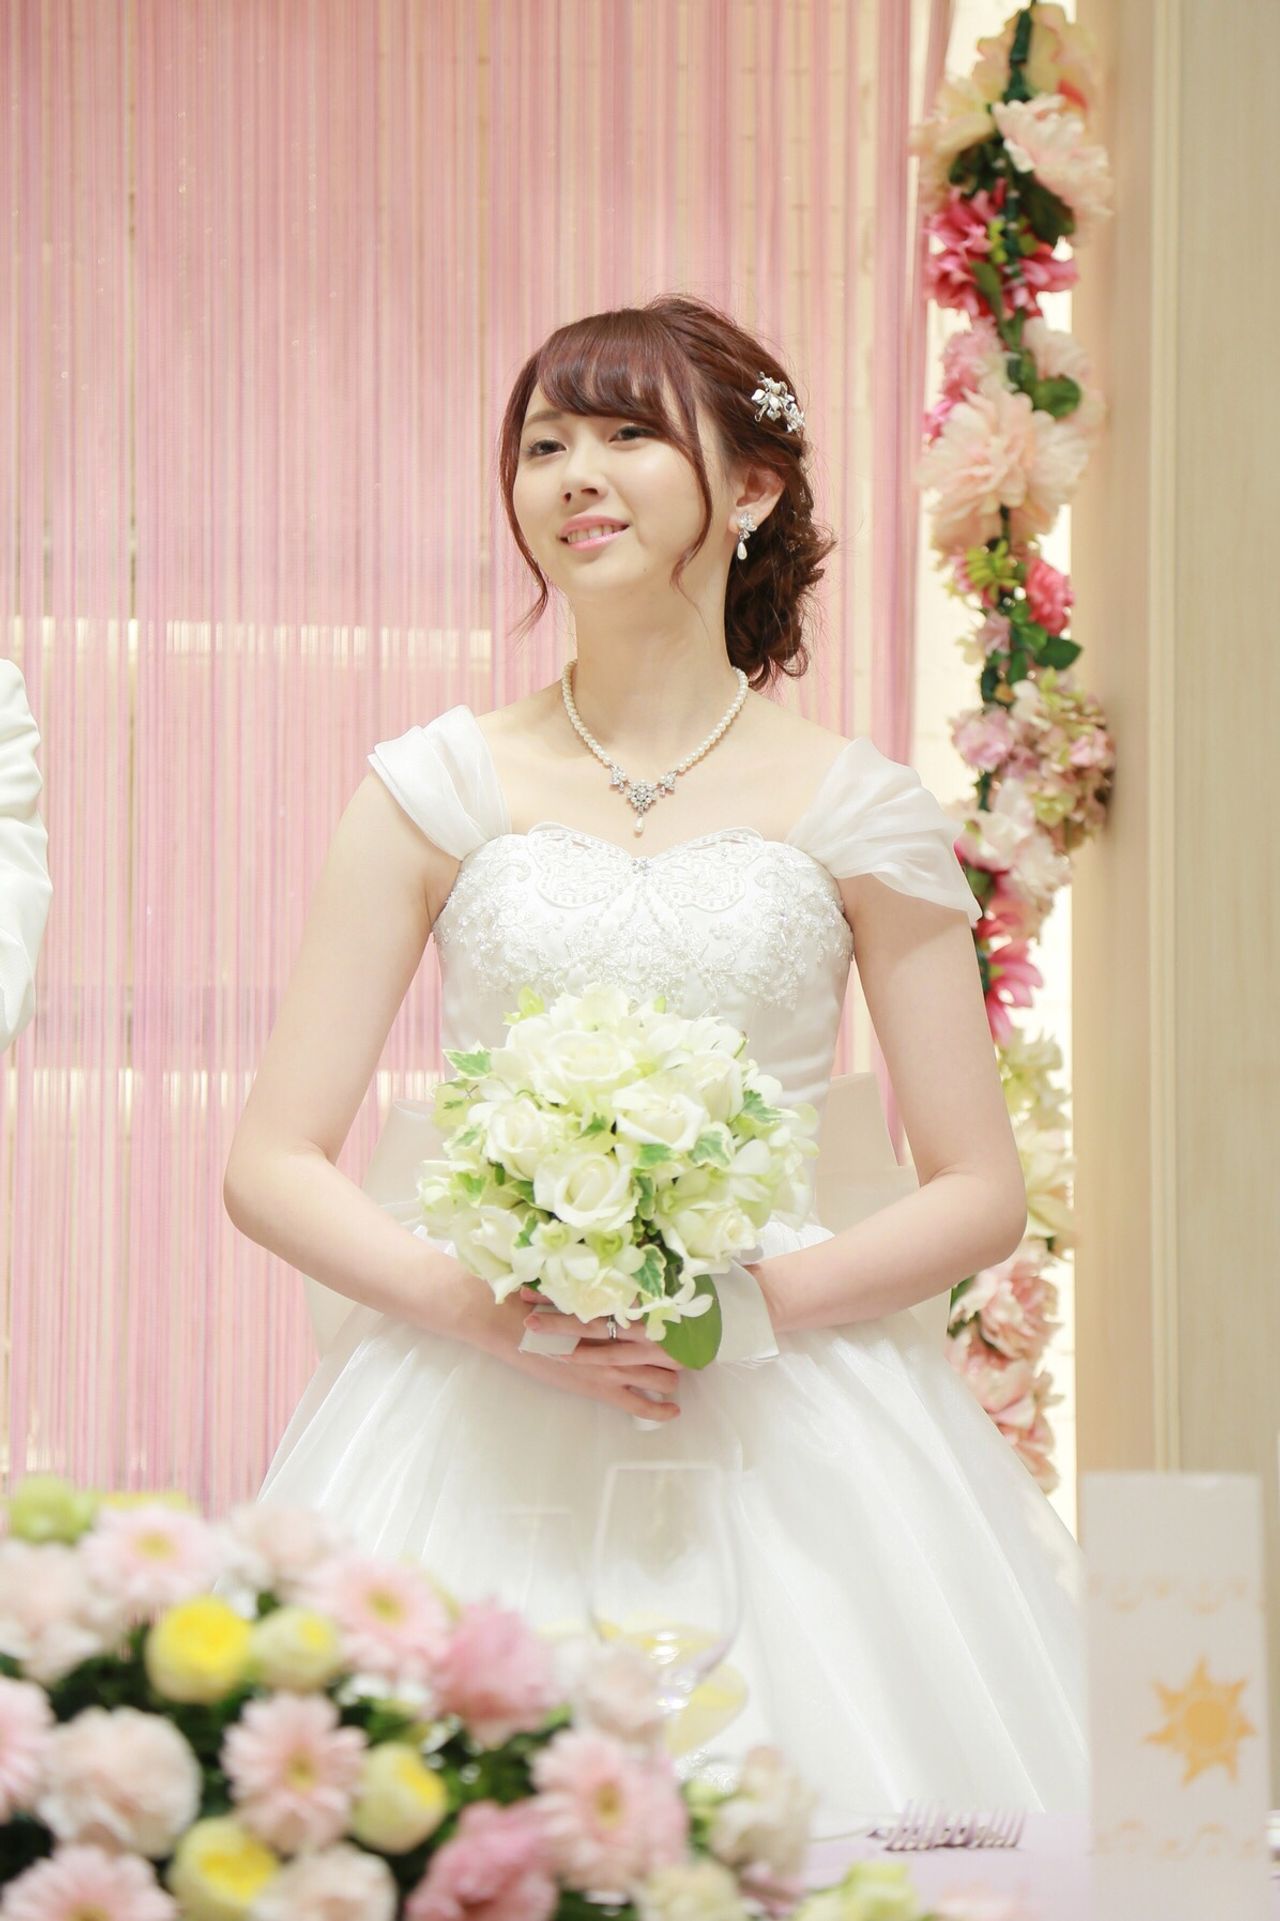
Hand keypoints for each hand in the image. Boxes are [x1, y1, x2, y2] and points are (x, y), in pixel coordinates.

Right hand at [459, 1279, 683, 1422]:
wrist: (513, 1325)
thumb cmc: (543, 1298)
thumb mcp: (581, 1285)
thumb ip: (609, 1283)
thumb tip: (630, 1273)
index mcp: (623, 1312)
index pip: (667, 1321)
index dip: (685, 1324)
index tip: (693, 1323)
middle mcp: (624, 1340)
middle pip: (672, 1350)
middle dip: (684, 1352)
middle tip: (690, 1348)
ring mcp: (614, 1367)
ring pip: (662, 1377)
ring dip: (672, 1375)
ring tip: (675, 1372)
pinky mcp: (601, 1389)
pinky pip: (640, 1406)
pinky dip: (661, 1411)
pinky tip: (674, 1410)